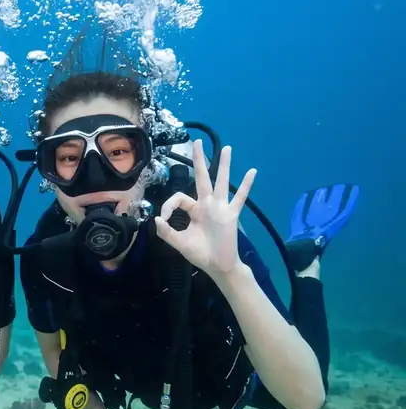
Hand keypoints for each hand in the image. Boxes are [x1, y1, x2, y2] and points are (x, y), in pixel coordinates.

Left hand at [155, 140, 256, 277]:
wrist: (218, 266)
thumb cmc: (200, 254)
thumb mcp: (179, 243)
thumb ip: (167, 232)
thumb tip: (156, 219)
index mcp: (193, 210)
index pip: (179, 197)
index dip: (168, 205)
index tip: (164, 218)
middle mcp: (207, 204)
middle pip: (202, 178)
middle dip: (199, 160)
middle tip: (197, 142)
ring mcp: (220, 208)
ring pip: (221, 182)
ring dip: (223, 165)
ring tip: (227, 148)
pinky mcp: (231, 214)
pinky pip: (240, 198)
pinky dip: (246, 185)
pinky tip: (252, 171)